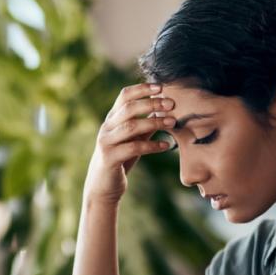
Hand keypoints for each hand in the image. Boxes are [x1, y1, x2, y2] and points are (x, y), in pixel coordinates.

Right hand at [83, 83, 175, 204]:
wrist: (102, 187)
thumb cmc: (120, 160)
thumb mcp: (133, 139)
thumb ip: (145, 125)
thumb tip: (165, 110)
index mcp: (112, 119)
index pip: (124, 96)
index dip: (142, 89)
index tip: (161, 86)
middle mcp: (107, 127)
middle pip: (128, 108)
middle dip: (151, 103)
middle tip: (171, 103)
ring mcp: (106, 142)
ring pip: (130, 126)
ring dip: (154, 122)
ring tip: (173, 122)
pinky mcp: (109, 158)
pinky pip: (133, 148)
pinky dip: (151, 146)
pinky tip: (166, 146)